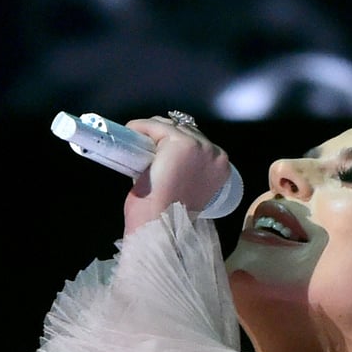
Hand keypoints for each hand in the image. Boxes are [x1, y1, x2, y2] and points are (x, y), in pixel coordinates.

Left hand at [122, 115, 232, 235]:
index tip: (156, 151)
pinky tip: (131, 134)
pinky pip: (155, 126)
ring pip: (169, 126)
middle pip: (184, 129)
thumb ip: (185, 169)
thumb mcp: (186, 188)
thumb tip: (165, 155)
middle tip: (142, 145)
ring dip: (151, 132)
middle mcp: (215, 154)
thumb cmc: (168, 216)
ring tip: (136, 142)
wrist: (160, 225)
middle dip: (162, 136)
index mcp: (220, 167)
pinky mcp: (180, 142)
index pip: (196, 142)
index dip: (173, 144)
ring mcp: (199, 146)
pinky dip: (140, 128)